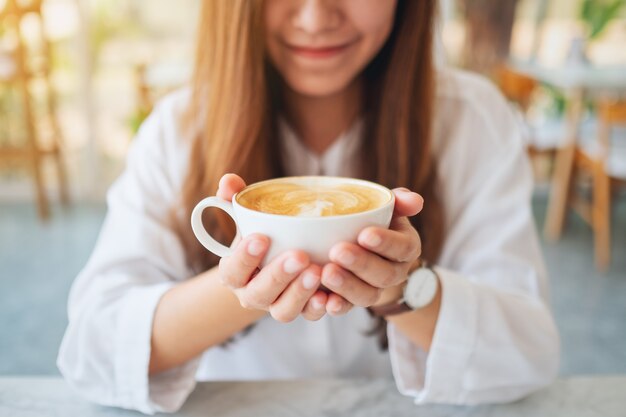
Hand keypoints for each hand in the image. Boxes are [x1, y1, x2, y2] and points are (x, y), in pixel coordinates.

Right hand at [216, 174, 328, 322]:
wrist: (278, 260)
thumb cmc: (263, 234)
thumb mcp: (248, 218)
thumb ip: (236, 200)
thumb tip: (228, 181)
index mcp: (235, 272)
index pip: (232, 270)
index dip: (244, 257)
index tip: (261, 237)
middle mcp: (252, 294)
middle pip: (259, 293)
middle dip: (278, 275)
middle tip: (299, 255)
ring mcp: (276, 305)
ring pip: (283, 311)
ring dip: (300, 293)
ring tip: (317, 271)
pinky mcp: (301, 311)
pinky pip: (309, 316)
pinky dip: (319, 308)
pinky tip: (331, 295)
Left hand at [320, 188, 422, 315]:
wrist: (362, 247)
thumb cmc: (374, 221)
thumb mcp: (388, 208)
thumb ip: (400, 201)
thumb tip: (414, 200)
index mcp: (406, 247)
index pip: (402, 247)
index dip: (386, 243)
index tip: (365, 234)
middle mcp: (394, 273)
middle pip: (384, 275)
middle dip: (361, 264)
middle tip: (338, 251)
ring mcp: (375, 290)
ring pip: (367, 295)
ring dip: (347, 286)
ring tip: (327, 272)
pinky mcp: (353, 302)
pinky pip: (347, 308)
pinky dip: (336, 306)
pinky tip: (322, 299)